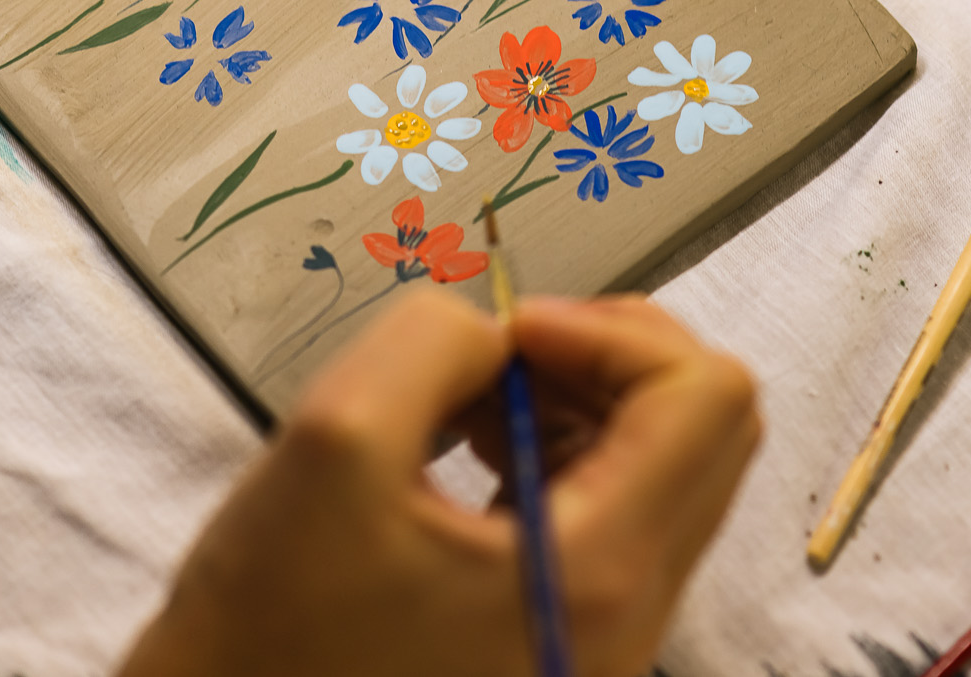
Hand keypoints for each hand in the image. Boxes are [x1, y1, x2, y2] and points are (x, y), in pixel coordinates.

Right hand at [120, 288, 759, 676]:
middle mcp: (631, 615)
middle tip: (491, 354)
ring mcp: (604, 637)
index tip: (504, 335)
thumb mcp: (334, 443)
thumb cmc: (264, 632)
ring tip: (460, 401)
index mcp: (598, 572)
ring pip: (659, 466)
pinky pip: (609, 514)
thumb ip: (431, 342)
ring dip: (573, 399)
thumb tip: (495, 330)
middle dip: (602, 355)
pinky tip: (461, 444)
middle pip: (703, 426)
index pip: (706, 395)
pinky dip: (553, 451)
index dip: (610, 331)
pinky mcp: (562, 639)